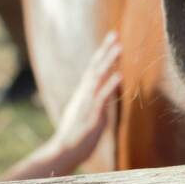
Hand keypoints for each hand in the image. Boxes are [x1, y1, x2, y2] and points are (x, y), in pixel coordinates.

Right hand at [49, 32, 121, 164]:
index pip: (93, 67)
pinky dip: (111, 84)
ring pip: (99, 76)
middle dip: (105, 49)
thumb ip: (95, 100)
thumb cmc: (76, 133)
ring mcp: (88, 102)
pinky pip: (103, 96)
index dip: (102, 53)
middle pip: (95, 66)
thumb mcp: (86, 112)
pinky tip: (120, 74)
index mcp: (83, 92)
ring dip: (109, 61)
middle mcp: (84, 93)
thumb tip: (104, 91)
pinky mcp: (93, 113)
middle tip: (115, 33)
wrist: (64, 150)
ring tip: (120, 47)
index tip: (112, 39)